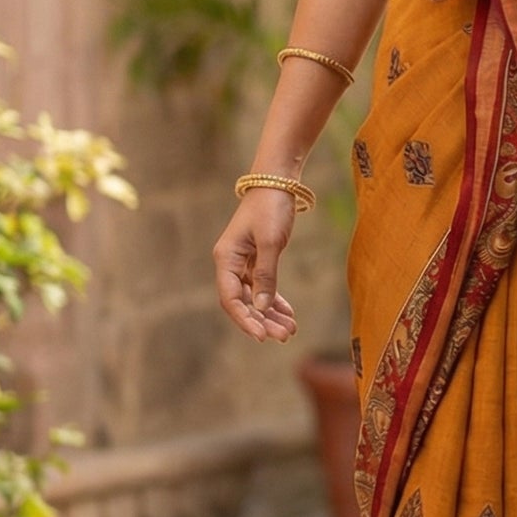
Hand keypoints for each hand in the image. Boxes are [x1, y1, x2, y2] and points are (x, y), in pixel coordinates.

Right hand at [214, 190, 300, 342]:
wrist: (277, 180)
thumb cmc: (271, 207)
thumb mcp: (270, 242)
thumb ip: (266, 275)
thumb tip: (263, 307)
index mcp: (226, 258)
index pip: (231, 298)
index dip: (246, 319)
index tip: (263, 336)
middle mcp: (230, 263)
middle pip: (243, 301)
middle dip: (263, 321)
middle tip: (285, 336)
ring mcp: (242, 262)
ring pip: (254, 297)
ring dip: (270, 314)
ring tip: (290, 330)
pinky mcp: (256, 259)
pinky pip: (262, 286)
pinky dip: (274, 300)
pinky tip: (288, 313)